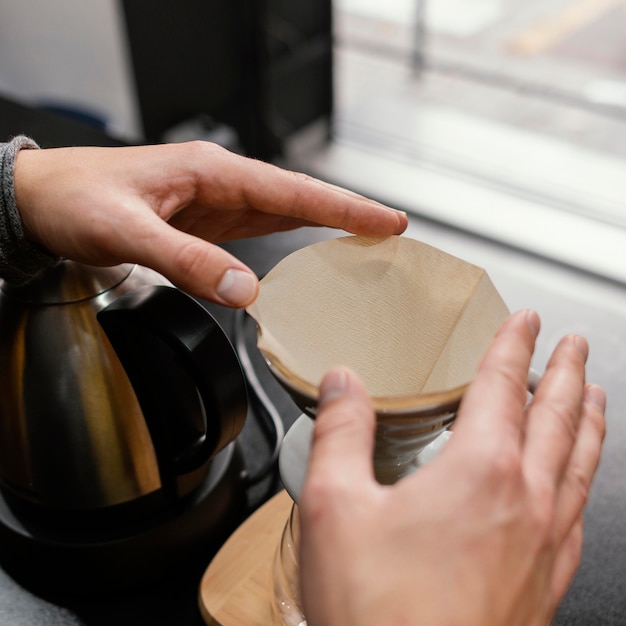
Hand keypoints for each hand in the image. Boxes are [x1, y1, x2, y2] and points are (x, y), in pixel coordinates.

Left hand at [13, 141, 406, 305]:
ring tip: (364, 240)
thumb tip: (246, 289)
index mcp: (212, 171)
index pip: (293, 189)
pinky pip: (260, 227)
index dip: (344, 206)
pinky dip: (291, 236)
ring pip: (284, 210)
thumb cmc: (76, 201)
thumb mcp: (127, 231)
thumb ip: (187, 260)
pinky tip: (306, 249)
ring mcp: (215, 201)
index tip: (385, 221)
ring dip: (325, 224)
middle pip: (299, 196)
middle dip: (347, 212)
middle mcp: (220, 182)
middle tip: (391, 232)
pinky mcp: (205, 221)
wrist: (42, 202)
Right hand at [299, 309, 605, 625]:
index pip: (503, 388)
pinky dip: (583, 483)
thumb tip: (342, 384)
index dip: (513, 346)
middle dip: (567, 372)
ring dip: (589, 421)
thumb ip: (341, 433)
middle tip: (575, 345)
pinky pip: (577, 515)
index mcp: (479, 474)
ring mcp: (542, 546)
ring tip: (596, 397)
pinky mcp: (543, 585)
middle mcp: (524, 503)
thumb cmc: (379, 614)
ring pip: (580, 464)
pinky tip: (578, 488)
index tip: (525, 321)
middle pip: (557, 418)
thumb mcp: (337, 507)